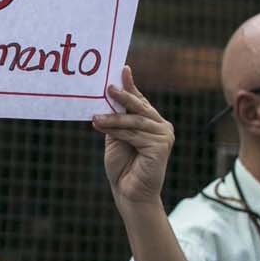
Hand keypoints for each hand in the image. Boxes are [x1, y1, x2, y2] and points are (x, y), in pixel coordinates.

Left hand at [91, 66, 172, 206]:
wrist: (128, 191)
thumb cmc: (122, 165)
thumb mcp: (116, 136)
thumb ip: (117, 118)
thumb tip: (109, 95)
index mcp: (152, 122)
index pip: (140, 100)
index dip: (130, 85)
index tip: (122, 69)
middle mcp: (162, 127)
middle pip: (140, 107)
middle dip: (123, 96)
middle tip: (107, 87)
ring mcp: (164, 136)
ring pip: (134, 121)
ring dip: (113, 119)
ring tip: (95, 117)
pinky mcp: (161, 147)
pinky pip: (135, 134)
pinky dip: (117, 131)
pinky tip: (101, 126)